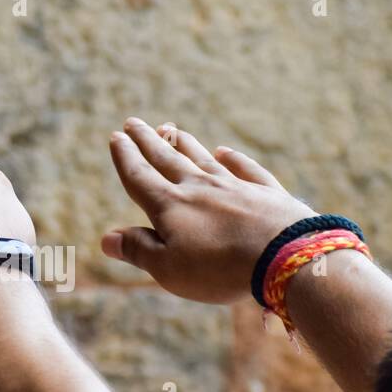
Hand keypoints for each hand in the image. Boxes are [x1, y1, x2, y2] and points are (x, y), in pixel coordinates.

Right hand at [101, 117, 314, 303]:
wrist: (285, 256)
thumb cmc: (219, 268)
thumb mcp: (169, 269)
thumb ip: (139, 250)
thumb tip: (107, 238)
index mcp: (170, 206)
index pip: (140, 177)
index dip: (126, 158)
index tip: (116, 138)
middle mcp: (200, 187)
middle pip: (168, 159)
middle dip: (148, 141)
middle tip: (133, 122)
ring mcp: (235, 186)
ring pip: (203, 158)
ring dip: (185, 143)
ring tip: (172, 129)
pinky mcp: (266, 192)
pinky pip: (245, 169)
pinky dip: (233, 159)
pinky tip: (225, 152)